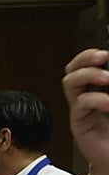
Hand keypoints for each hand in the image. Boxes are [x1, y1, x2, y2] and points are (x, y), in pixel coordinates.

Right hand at [63, 48, 108, 174]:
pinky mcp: (79, 123)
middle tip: (102, 58)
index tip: (106, 52)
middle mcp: (86, 97)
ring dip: (88, 75)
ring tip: (106, 78)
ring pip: (70, 82)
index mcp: (98, 89)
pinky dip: (97, 100)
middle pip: (72, 69)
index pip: (85, 65)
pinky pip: (81, 104)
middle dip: (85, 59)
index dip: (90, 55)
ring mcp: (81, 110)